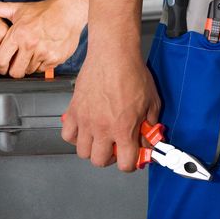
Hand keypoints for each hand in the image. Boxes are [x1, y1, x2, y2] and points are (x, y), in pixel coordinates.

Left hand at [0, 0, 83, 77]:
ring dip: (28, 66)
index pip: (1, 61)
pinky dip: (41, 65)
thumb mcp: (16, 8)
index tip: (2, 64)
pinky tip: (41, 53)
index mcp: (18, 35)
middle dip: (13, 70)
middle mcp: (30, 45)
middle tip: (15, 63)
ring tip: (30, 54)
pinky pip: (43, 70)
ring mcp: (44, 53)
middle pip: (15, 72)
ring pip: (29, 71)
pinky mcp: (55, 58)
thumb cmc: (42, 11)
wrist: (67, 11)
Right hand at [61, 43, 160, 171]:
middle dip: (109, 157)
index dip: (129, 164)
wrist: (113, 55)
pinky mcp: (73, 111)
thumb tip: (147, 140)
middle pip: (99, 161)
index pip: (125, 164)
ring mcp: (85, 120)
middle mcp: (102, 128)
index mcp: (124, 129)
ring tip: (99, 138)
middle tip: (114, 146)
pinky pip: (67, 134)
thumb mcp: (152, 102)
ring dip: (92, 148)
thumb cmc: (132, 73)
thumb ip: (150, 126)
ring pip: (82, 151)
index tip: (131, 156)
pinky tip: (84, 128)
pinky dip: (74, 136)